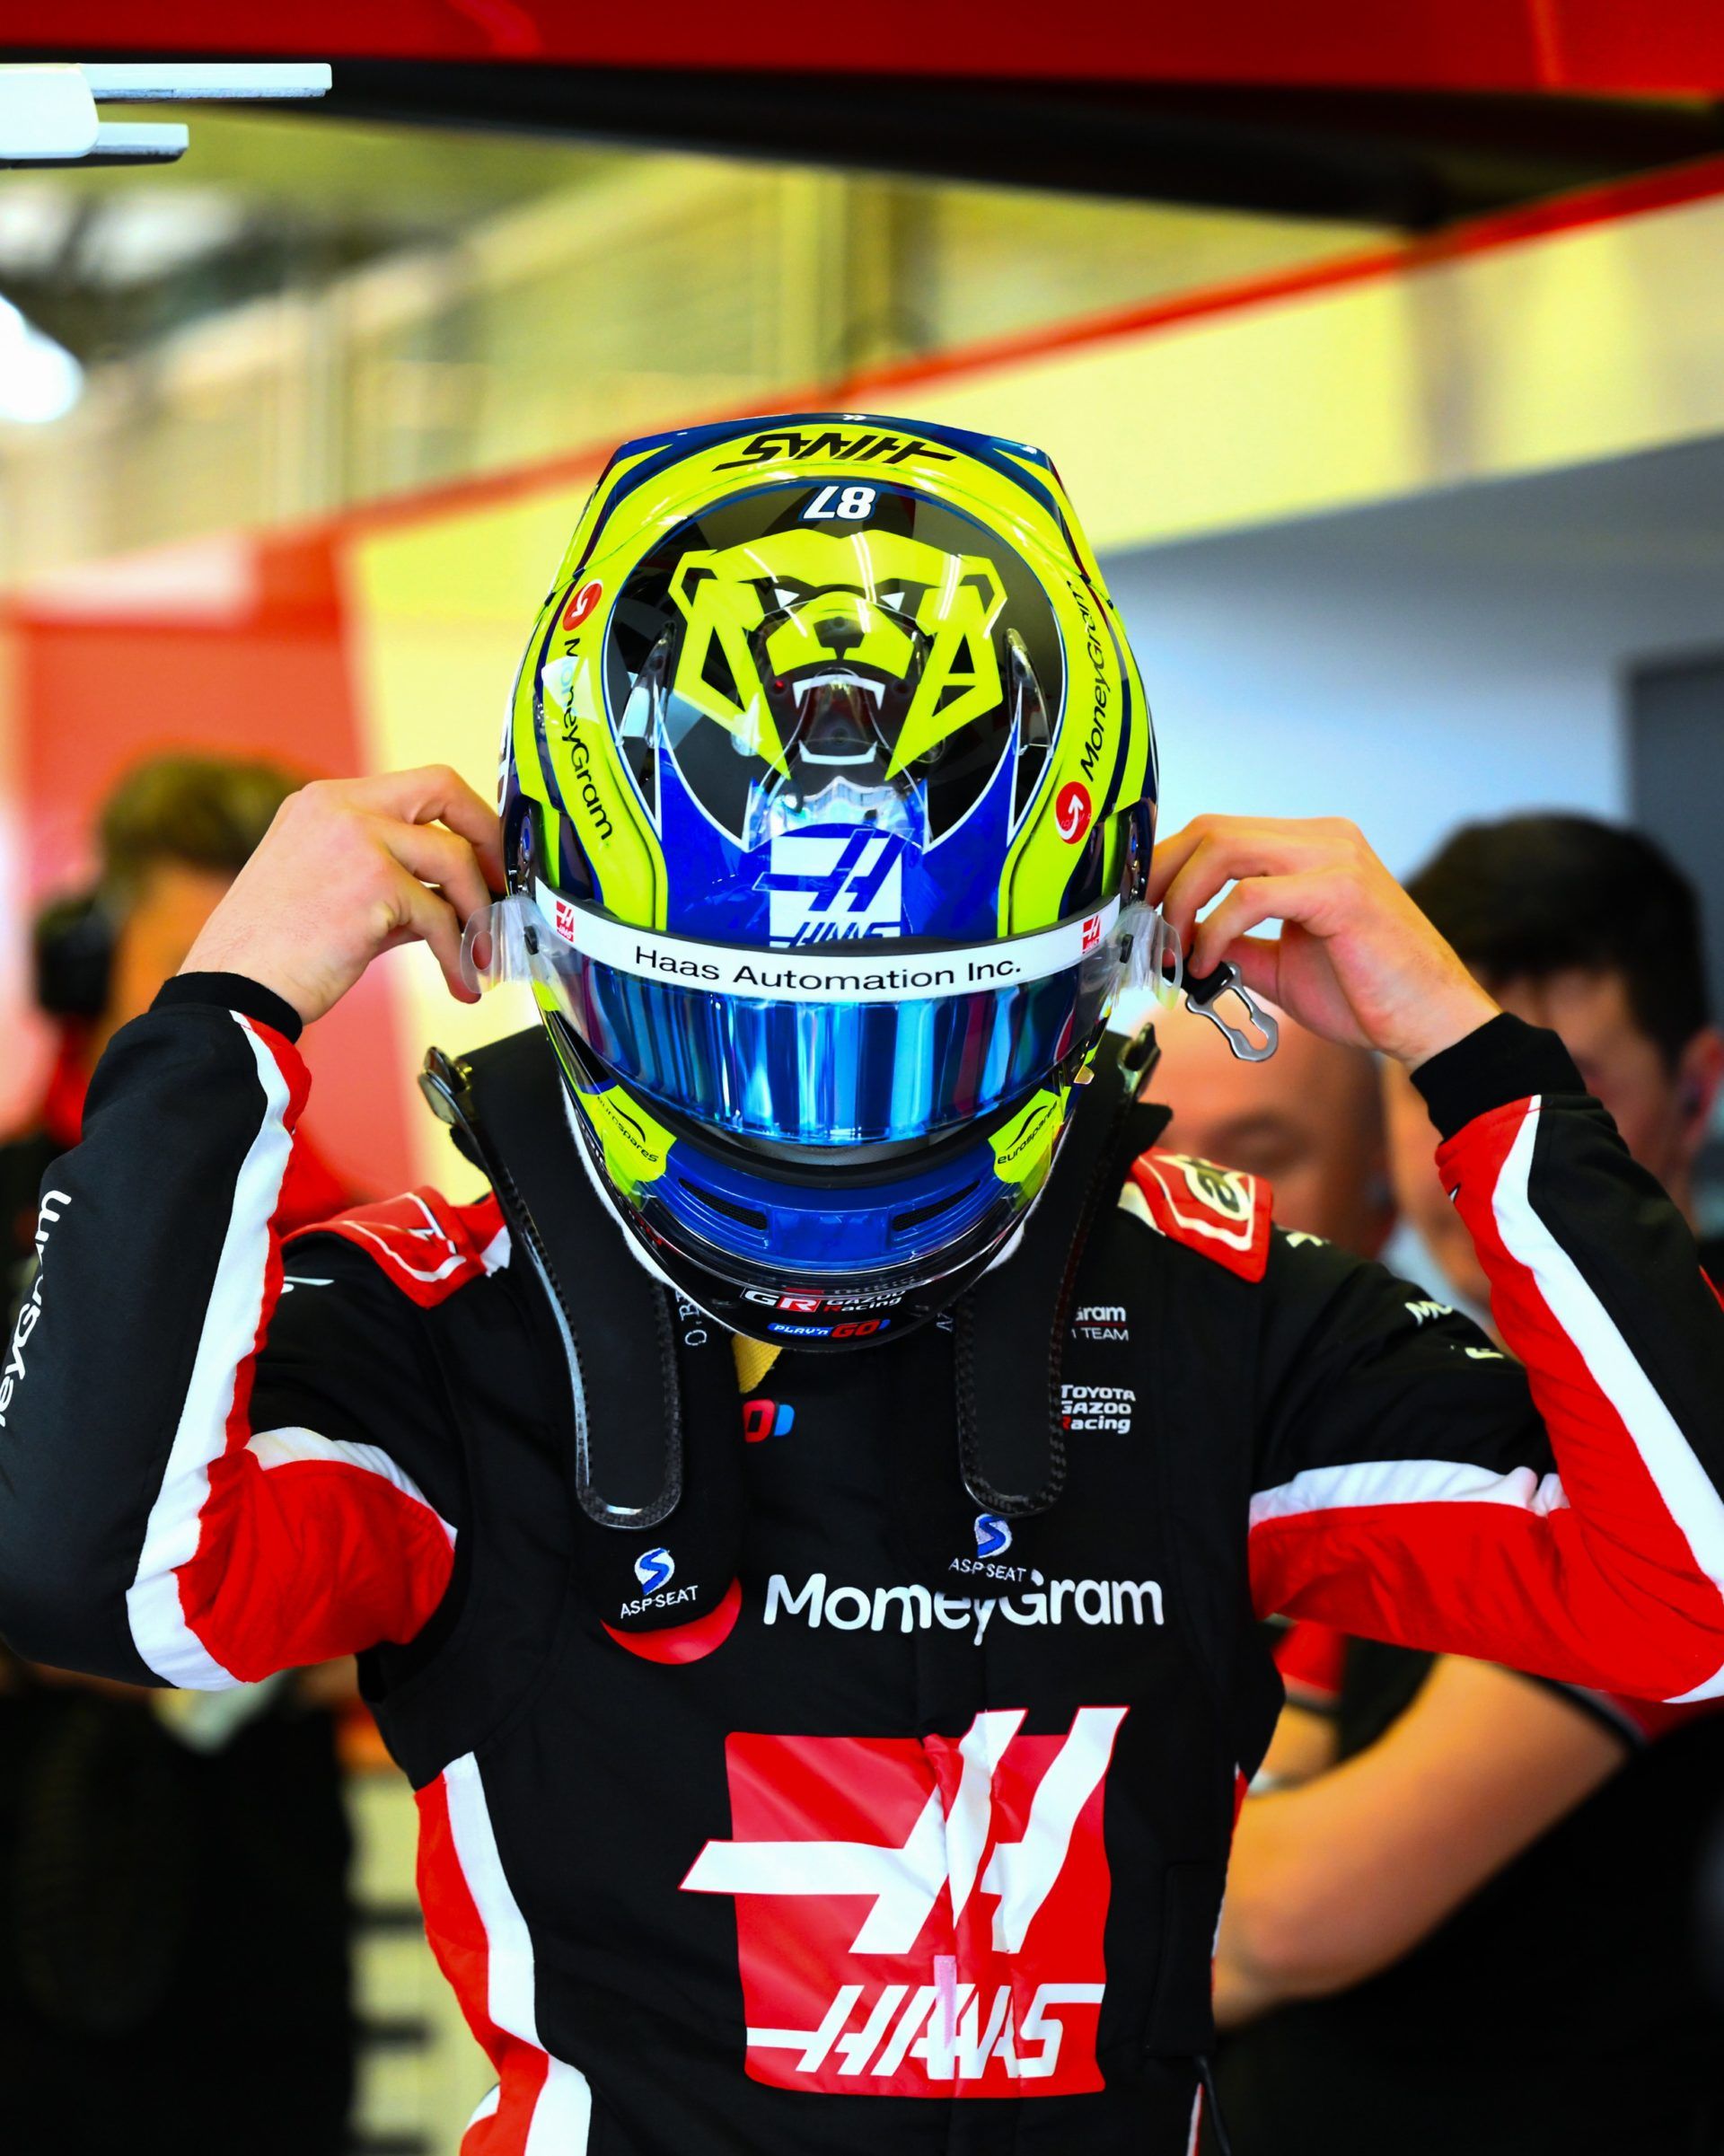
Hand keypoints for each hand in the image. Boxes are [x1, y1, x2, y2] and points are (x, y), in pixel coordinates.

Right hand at [180, 766, 502, 1025]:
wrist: (233, 990)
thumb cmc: (275, 953)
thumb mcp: (334, 893)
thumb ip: (393, 879)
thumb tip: (456, 894)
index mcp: (325, 802)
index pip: (419, 784)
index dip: (465, 818)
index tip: (485, 859)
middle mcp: (340, 806)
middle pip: (444, 788)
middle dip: (488, 839)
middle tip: (501, 890)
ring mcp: (356, 838)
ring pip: (454, 858)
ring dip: (477, 915)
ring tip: (479, 958)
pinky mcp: (372, 882)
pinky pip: (440, 914)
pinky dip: (457, 952)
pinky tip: (458, 981)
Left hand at [1149, 814, 1497, 1067]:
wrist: (1430, 1024)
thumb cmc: (1367, 994)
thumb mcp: (1281, 965)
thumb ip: (1235, 944)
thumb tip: (1182, 946)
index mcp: (1311, 846)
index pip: (1218, 831)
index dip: (1168, 867)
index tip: (1142, 914)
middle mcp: (1323, 838)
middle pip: (1211, 829)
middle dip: (1162, 879)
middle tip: (1146, 932)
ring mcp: (1335, 857)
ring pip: (1225, 848)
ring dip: (1183, 901)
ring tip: (1175, 950)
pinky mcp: (1341, 890)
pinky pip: (1251, 895)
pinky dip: (1214, 929)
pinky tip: (1207, 962)